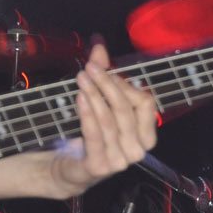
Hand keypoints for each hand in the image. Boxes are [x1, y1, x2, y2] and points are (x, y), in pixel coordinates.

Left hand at [50, 43, 157, 197]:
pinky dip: (87, 114)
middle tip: (90, 67)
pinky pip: (94, 135)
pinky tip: (79, 98)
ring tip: (81, 77)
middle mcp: (137, 149)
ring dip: (94, 95)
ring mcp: (120, 160)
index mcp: (145, 135)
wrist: (66, 168)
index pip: (145, 103)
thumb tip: (98, 44)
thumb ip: (102, 75)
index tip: (105, 68)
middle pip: (125, 109)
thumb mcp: (99, 103)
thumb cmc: (89, 135)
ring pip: (109, 120)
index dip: (125, 84)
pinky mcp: (99, 166)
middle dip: (107, 85)